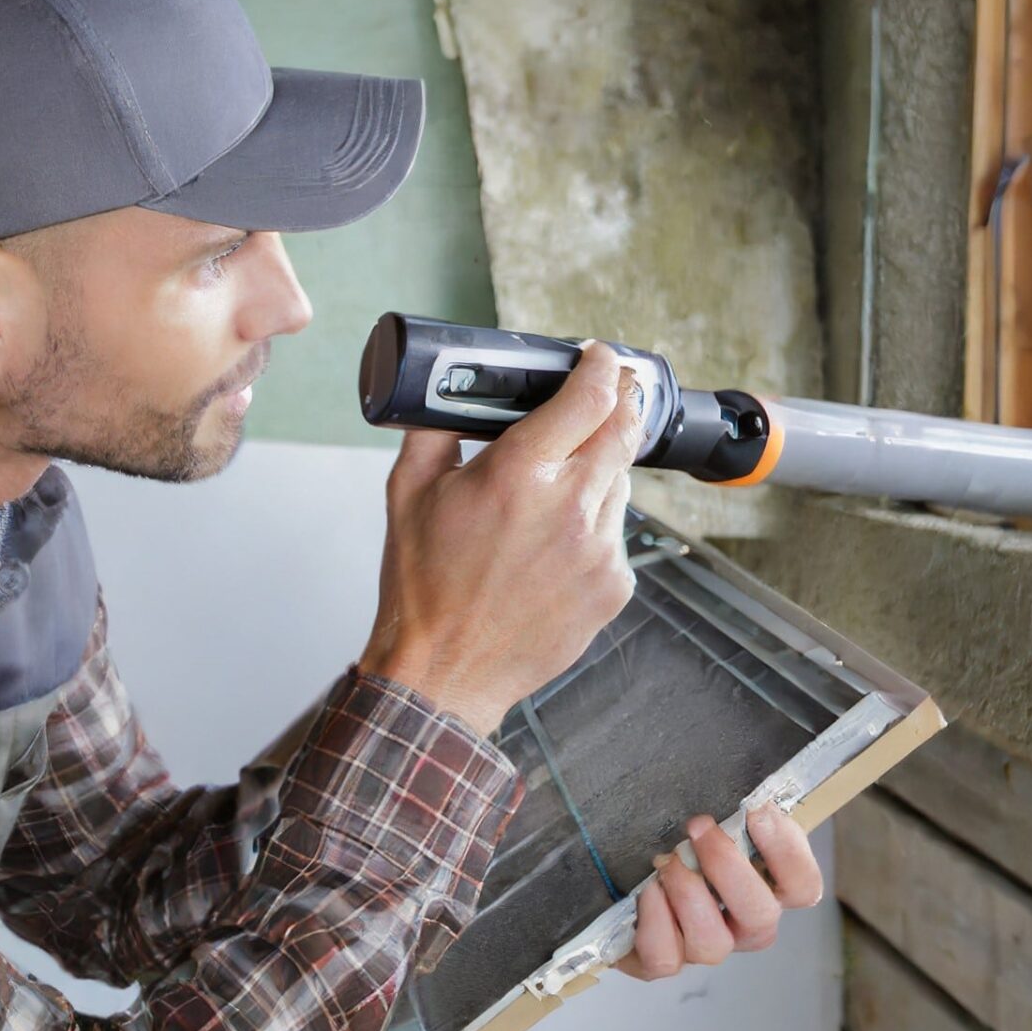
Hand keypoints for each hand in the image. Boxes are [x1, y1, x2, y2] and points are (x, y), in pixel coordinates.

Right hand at [360, 341, 646, 736]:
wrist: (443, 672)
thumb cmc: (423, 588)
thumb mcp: (408, 491)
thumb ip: (434, 429)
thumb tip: (451, 392)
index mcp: (518, 474)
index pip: (588, 397)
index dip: (602, 367)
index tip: (601, 358)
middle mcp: (568, 507)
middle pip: (623, 429)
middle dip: (618, 402)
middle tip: (607, 393)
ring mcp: (598, 549)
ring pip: (620, 481)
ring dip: (600, 468)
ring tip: (556, 488)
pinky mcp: (613, 584)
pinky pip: (616, 533)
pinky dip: (593, 524)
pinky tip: (554, 543)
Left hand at [615, 806, 823, 980]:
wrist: (631, 869)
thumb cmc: (686, 837)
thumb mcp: (718, 819)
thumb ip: (739, 812)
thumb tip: (755, 795)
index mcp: (768, 888)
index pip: (802, 886)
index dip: (785, 852)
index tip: (756, 812)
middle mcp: (744, 926)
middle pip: (761, 917)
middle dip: (728, 868)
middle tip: (698, 827)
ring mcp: (706, 947)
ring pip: (713, 944)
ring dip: (689, 894)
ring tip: (668, 861)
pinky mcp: (663, 959)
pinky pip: (666, 958)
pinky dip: (655, 920)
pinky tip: (648, 889)